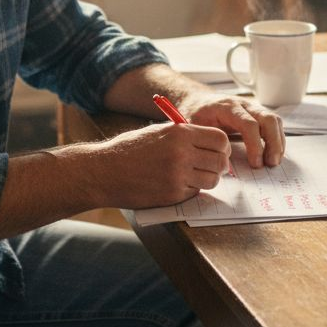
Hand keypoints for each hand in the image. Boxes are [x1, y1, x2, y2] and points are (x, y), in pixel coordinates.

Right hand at [91, 122, 232, 208]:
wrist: (104, 171)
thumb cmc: (129, 149)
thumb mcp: (158, 132)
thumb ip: (185, 135)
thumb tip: (210, 141)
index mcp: (180, 133)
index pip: (220, 139)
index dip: (223, 147)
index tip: (219, 151)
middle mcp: (182, 154)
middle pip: (220, 161)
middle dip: (219, 165)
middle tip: (211, 166)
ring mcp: (177, 176)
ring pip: (212, 180)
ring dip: (208, 179)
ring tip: (196, 176)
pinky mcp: (172, 195)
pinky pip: (196, 192)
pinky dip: (192, 189)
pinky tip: (178, 184)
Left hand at [178, 92, 284, 168]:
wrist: (196, 102)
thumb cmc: (194, 116)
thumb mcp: (194, 129)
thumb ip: (206, 144)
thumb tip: (223, 164)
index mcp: (226, 107)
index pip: (249, 124)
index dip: (255, 145)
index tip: (256, 163)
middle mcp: (243, 104)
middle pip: (268, 118)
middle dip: (273, 143)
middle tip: (271, 164)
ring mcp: (252, 107)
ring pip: (274, 120)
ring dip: (278, 142)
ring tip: (274, 162)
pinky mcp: (256, 114)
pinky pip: (273, 123)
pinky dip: (277, 139)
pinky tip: (273, 154)